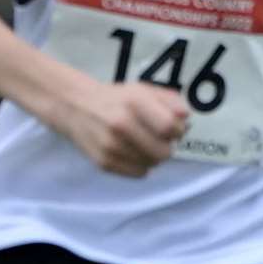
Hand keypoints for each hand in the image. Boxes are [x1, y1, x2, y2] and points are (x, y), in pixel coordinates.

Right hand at [57, 80, 189, 177]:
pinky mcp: (104, 163)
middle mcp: (121, 124)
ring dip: (154, 156)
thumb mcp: (143, 90)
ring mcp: (111, 146)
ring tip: (144, 143)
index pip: (169, 127)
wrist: (76, 106)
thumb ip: (170, 100)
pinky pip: (138, 173)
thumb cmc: (117, 98)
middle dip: (167, 146)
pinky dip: (141, 165)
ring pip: (152, 165)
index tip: (175, 129)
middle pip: (164, 152)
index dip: (179, 131)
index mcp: (134, 101)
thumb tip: (186, 118)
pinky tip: (133, 151)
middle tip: (159, 138)